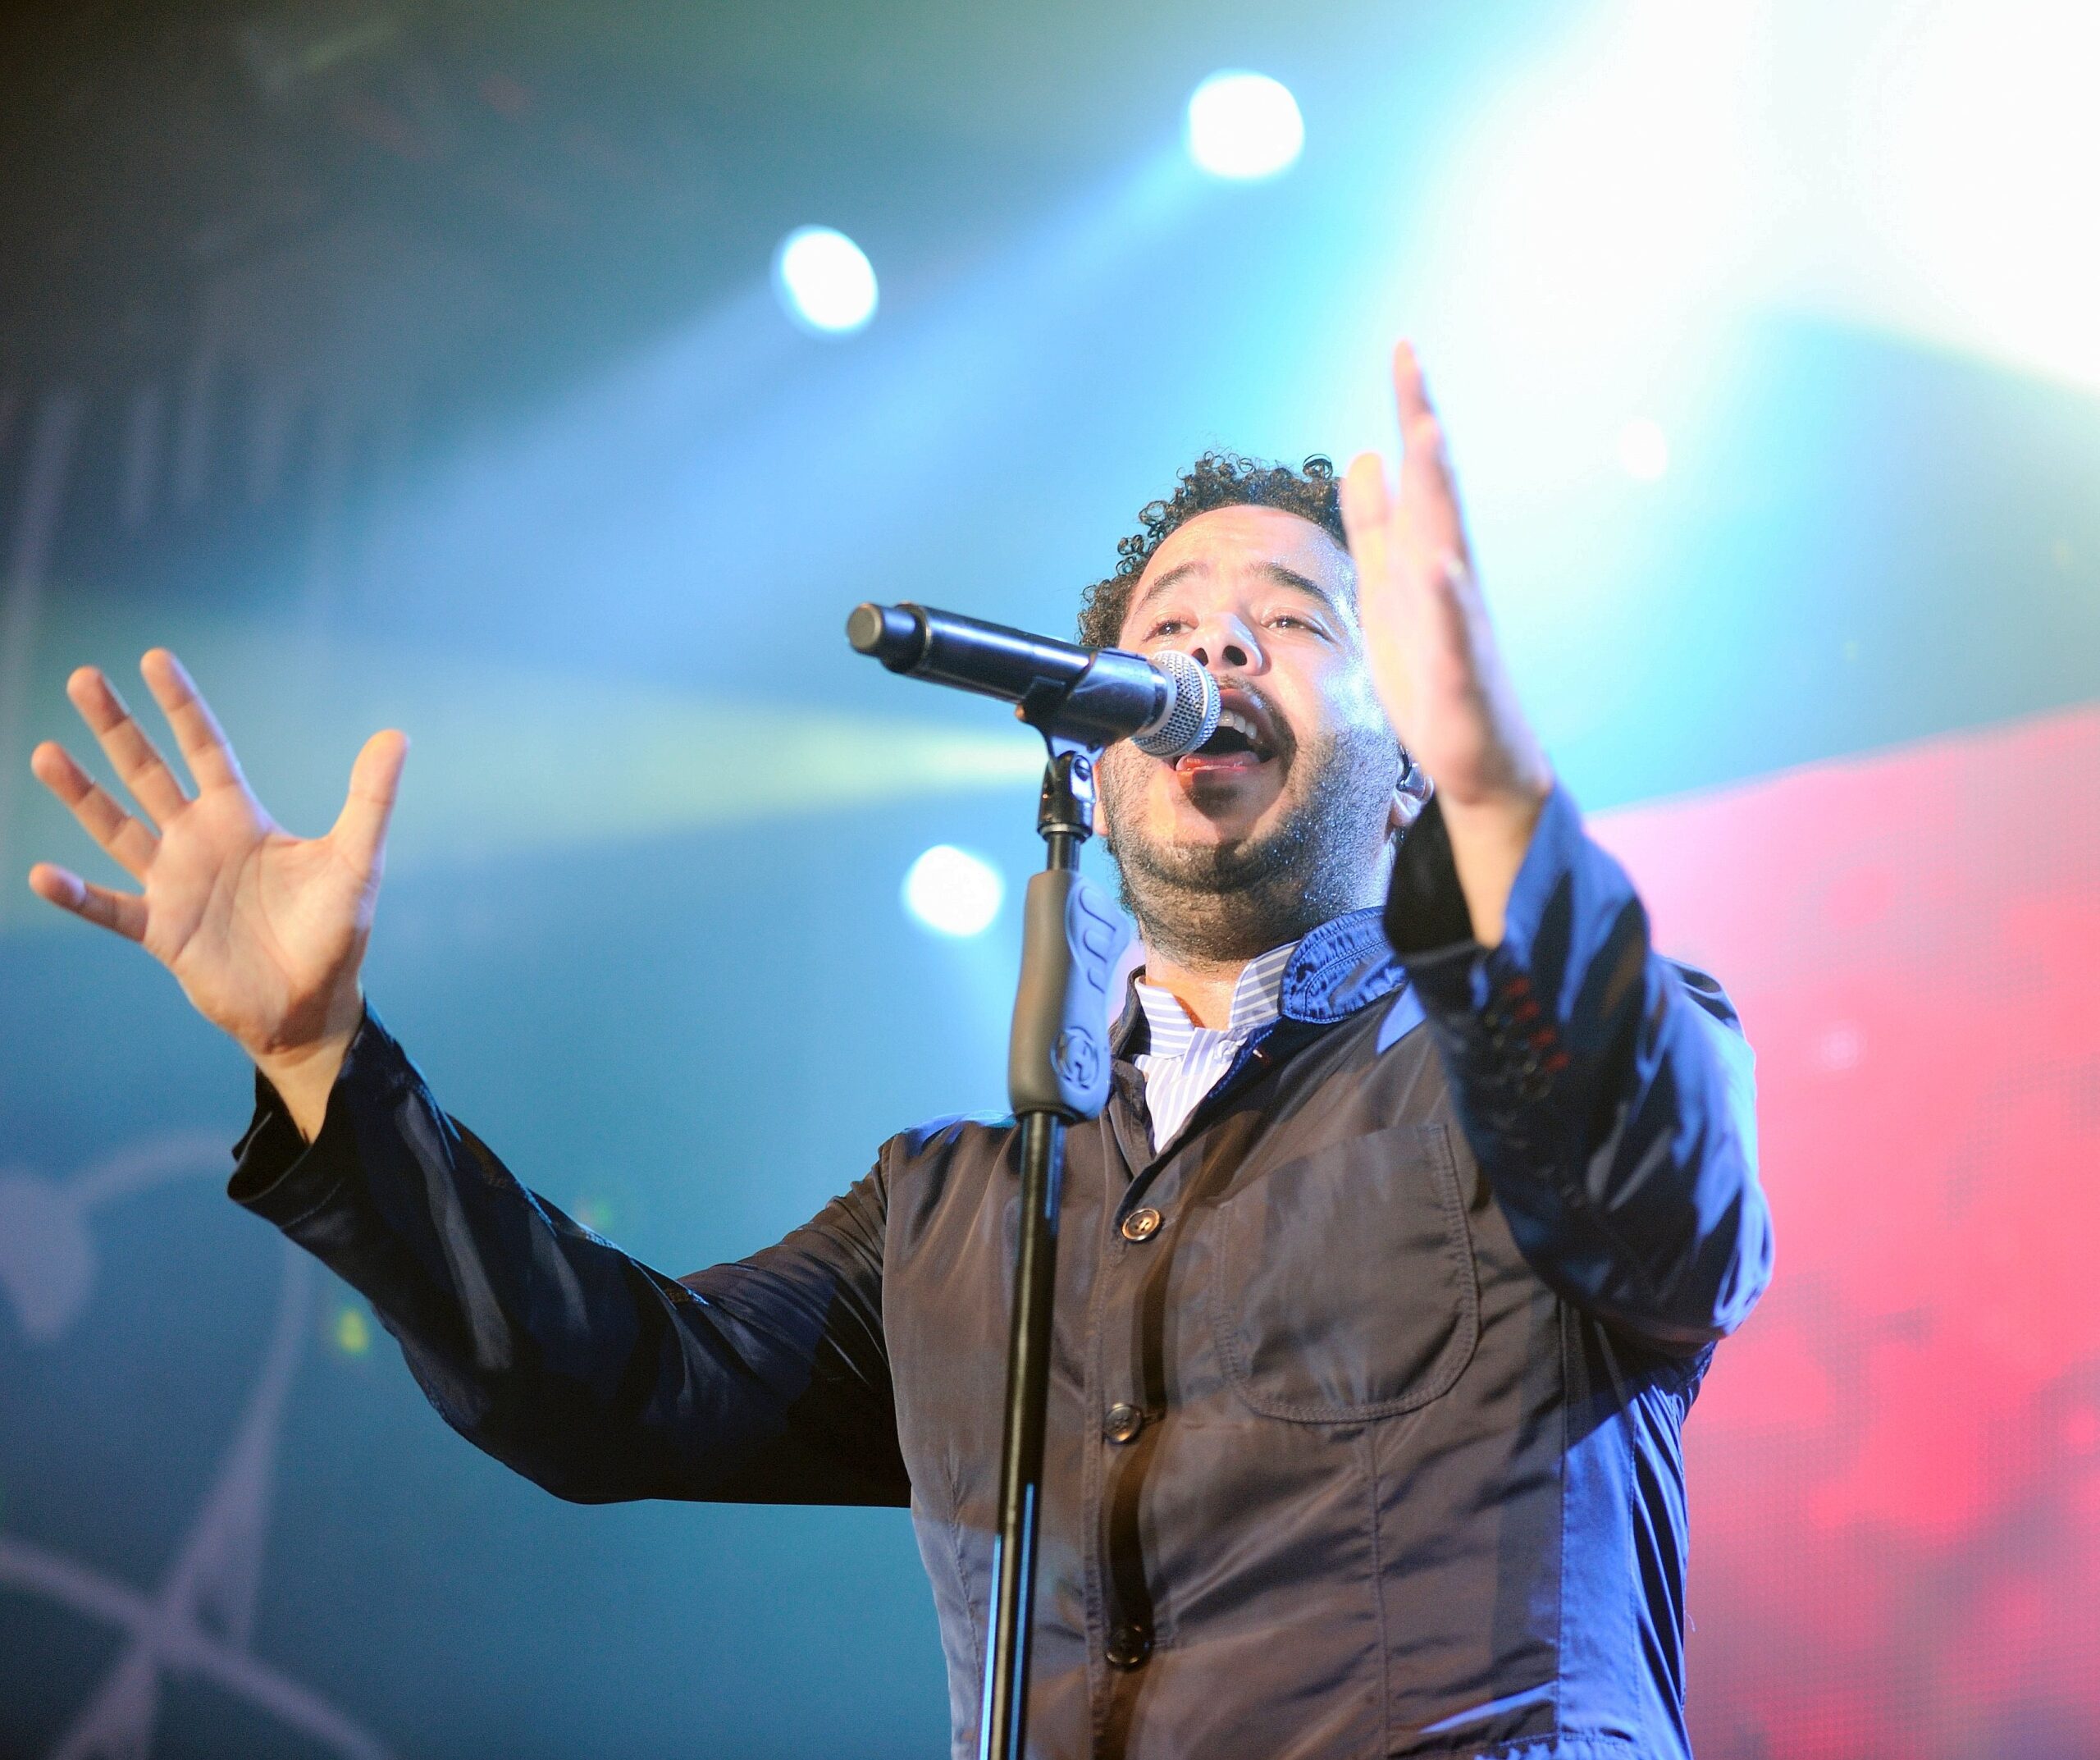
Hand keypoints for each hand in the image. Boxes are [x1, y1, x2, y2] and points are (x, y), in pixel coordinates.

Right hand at [27, 650, 406, 1136]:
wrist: (313, 1004)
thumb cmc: (334, 930)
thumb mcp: (357, 860)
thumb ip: (371, 798)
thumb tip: (396, 734)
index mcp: (242, 819)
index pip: (207, 749)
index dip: (182, 707)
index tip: (154, 658)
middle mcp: (199, 842)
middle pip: (149, 773)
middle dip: (117, 728)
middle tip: (82, 678)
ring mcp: (174, 885)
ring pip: (118, 829)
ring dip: (82, 795)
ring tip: (45, 753)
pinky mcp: (161, 932)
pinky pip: (110, 909)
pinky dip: (77, 896)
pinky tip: (43, 874)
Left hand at [1339, 343, 1553, 943]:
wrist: (1474, 754)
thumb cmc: (1433, 674)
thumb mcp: (1386, 587)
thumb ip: (1376, 526)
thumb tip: (1364, 459)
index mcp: (1425, 556)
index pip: (1417, 472)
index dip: (1409, 411)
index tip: (1402, 349)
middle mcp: (1447, 575)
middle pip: (1436, 490)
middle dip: (1424, 427)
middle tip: (1413, 366)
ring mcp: (1459, 620)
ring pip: (1449, 543)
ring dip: (1439, 492)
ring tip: (1429, 436)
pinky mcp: (1460, 670)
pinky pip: (1454, 629)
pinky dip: (1445, 596)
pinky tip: (1437, 565)